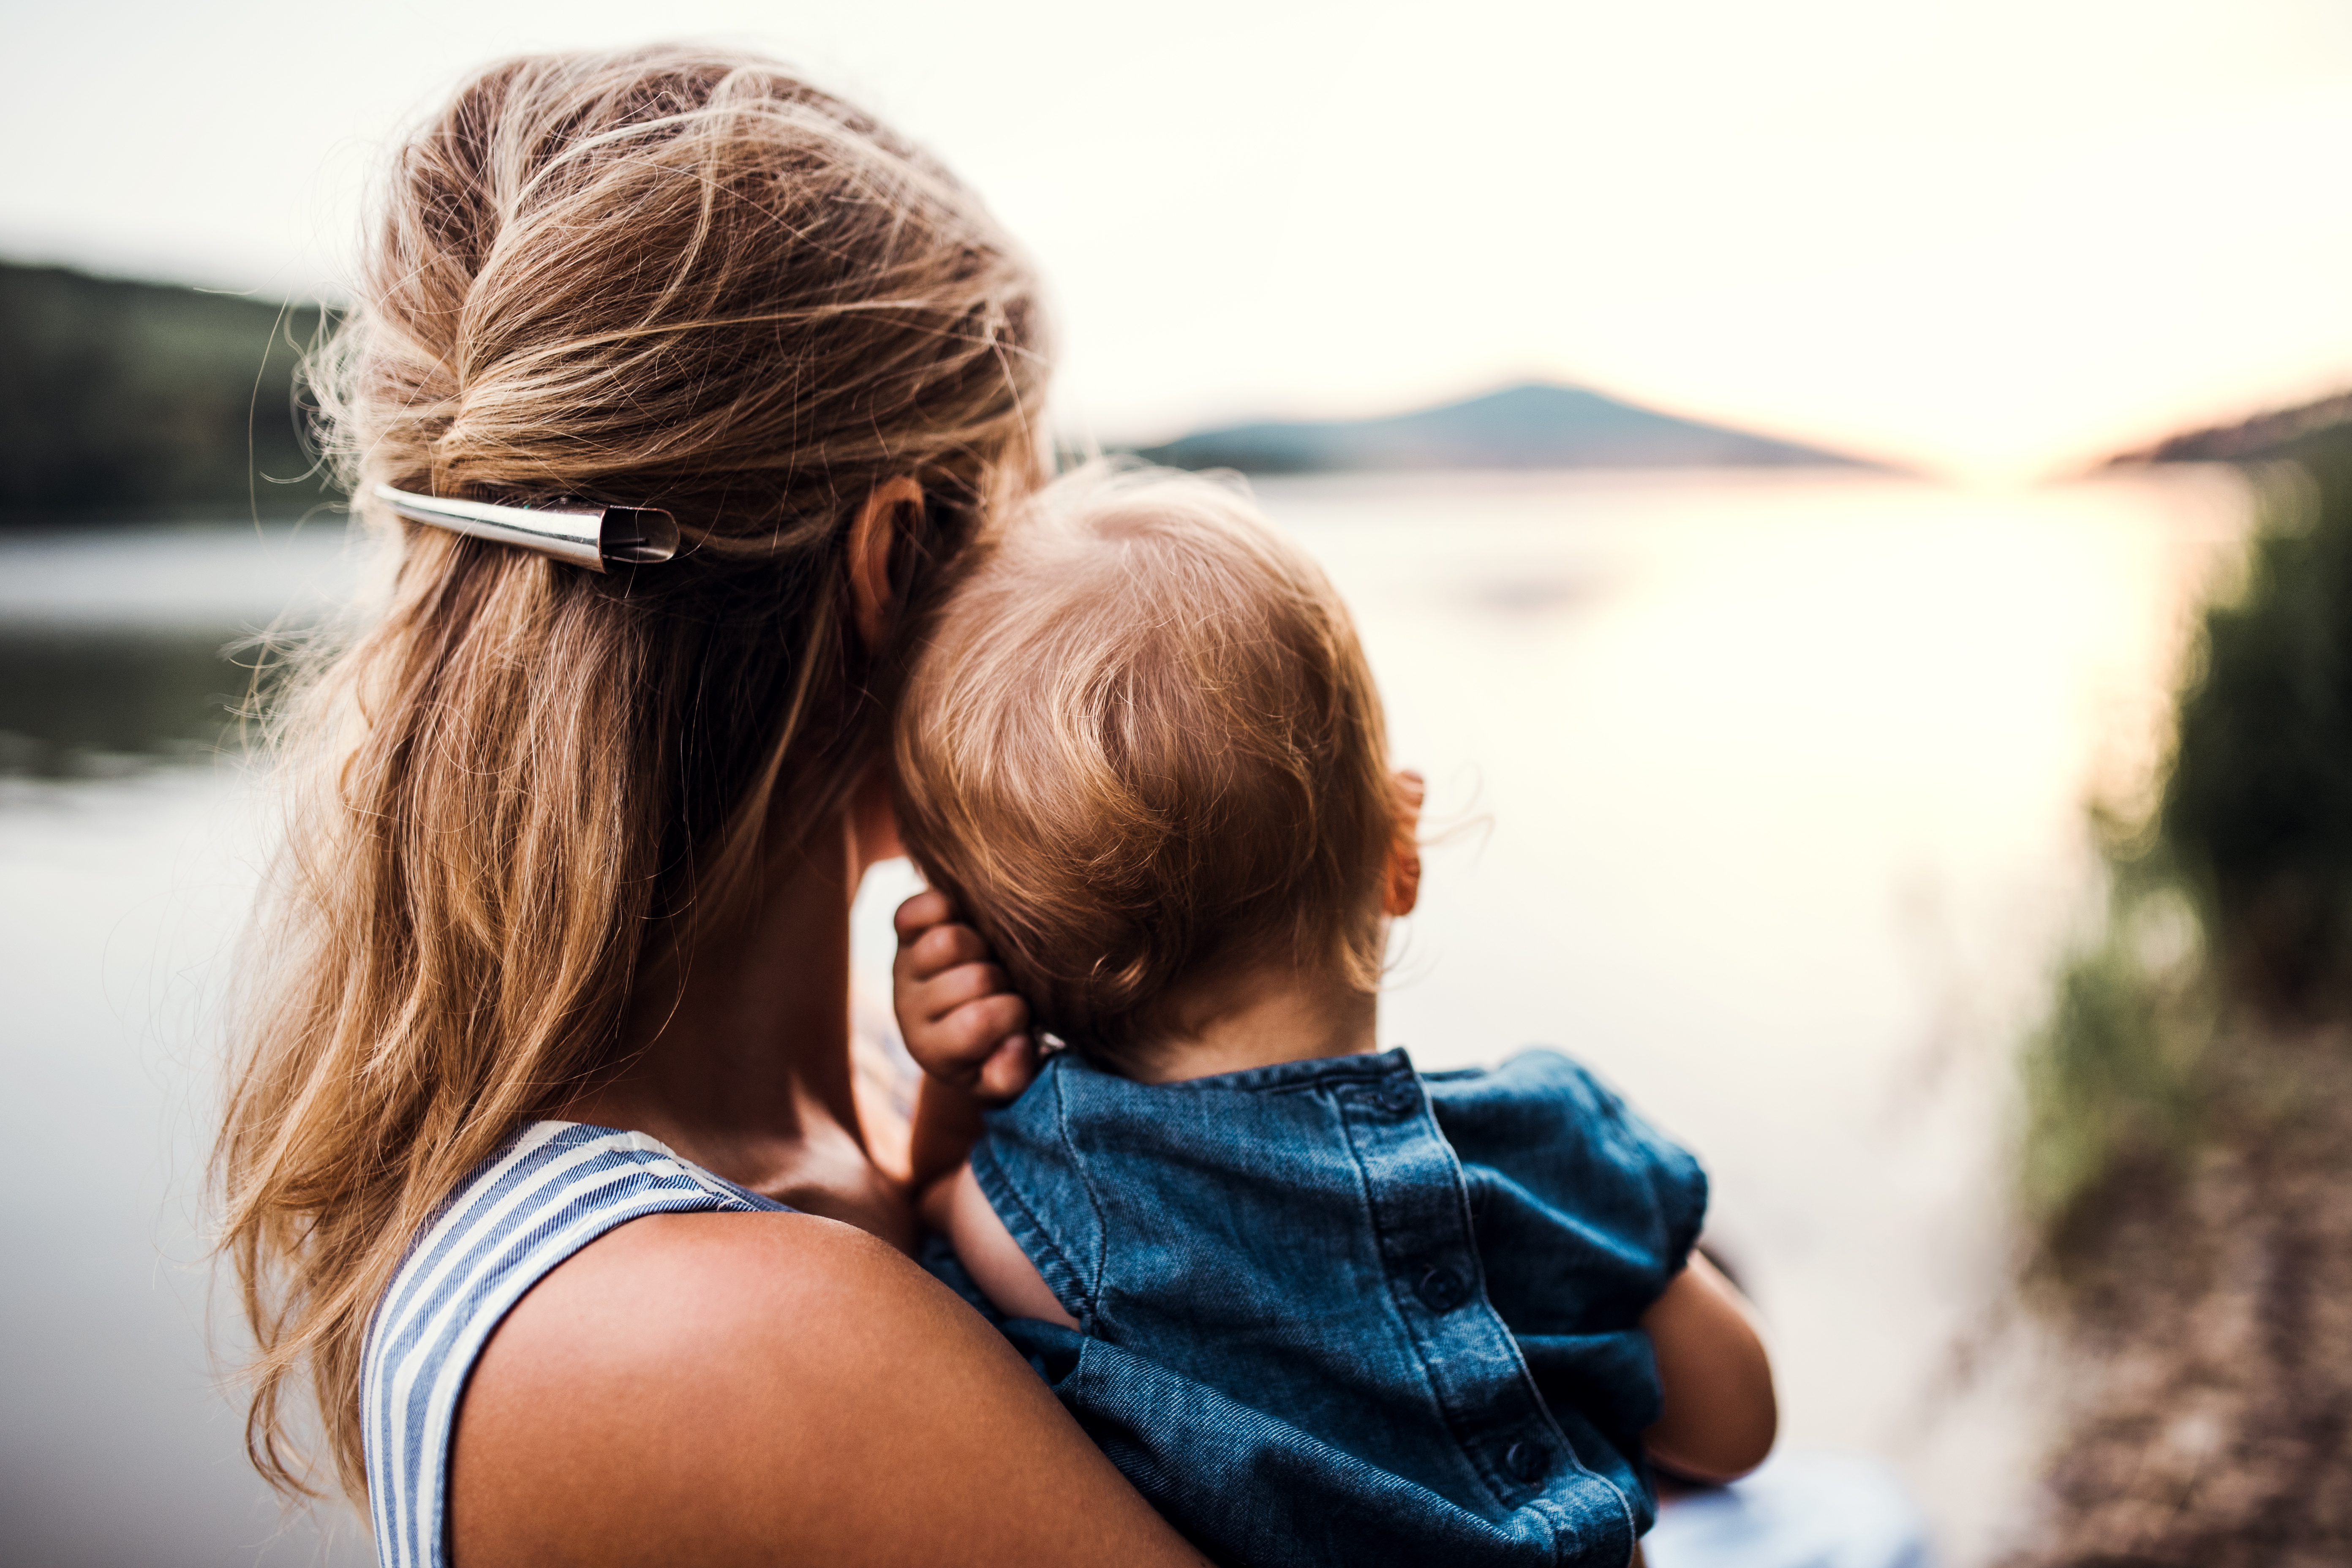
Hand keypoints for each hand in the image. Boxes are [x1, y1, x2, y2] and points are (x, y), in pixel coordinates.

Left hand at [891, 889, 1037, 1104]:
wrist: (955, 1021)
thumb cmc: (989, 1048)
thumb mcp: (1002, 1074)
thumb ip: (1012, 1073)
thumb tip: (1017, 1045)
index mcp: (932, 1050)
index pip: (978, 1023)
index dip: (1013, 1014)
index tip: (1020, 1018)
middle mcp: (909, 1010)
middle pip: (973, 979)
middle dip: (1002, 982)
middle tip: (1004, 989)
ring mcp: (904, 968)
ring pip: (948, 941)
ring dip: (981, 946)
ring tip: (987, 961)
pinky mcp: (904, 933)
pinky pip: (917, 910)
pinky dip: (943, 909)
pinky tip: (964, 927)